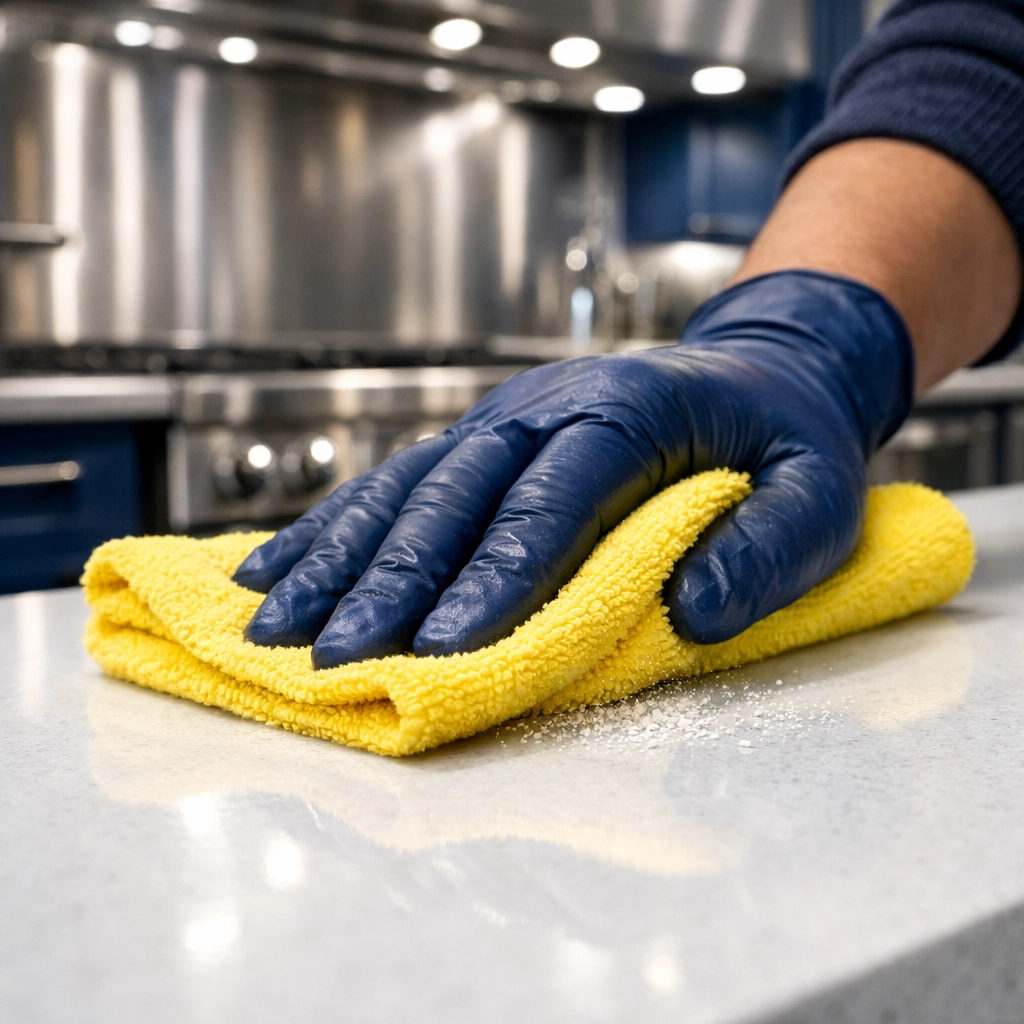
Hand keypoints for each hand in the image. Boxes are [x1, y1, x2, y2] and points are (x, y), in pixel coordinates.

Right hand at [234, 270, 913, 667]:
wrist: (759, 369)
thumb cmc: (784, 440)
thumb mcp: (819, 491)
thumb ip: (767, 549)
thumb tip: (689, 613)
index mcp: (629, 411)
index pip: (550, 501)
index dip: (496, 576)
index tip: (447, 649)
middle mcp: (545, 407)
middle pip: (454, 494)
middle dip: (391, 581)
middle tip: (335, 659)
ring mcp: (501, 421)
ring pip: (405, 488)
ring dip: (338, 558)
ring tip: (274, 626)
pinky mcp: (476, 441)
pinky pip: (394, 482)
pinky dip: (332, 528)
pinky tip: (275, 568)